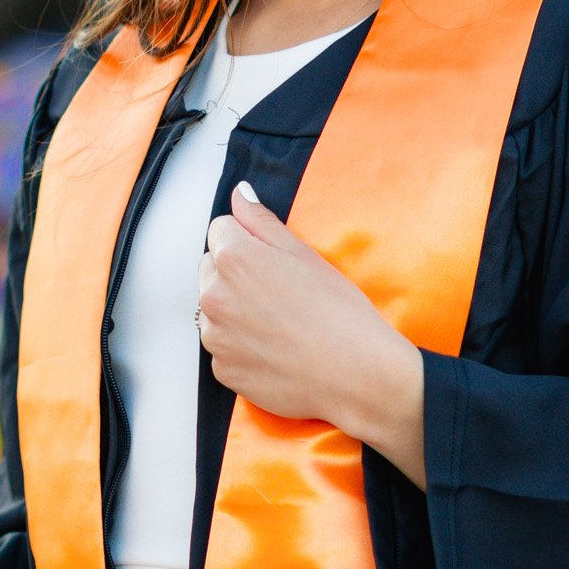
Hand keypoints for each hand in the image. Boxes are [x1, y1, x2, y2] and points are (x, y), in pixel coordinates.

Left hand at [197, 184, 425, 485]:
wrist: (357, 374)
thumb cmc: (339, 312)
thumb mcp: (305, 254)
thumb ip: (261, 221)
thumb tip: (239, 194)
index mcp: (234, 258)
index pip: (220, 230)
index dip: (250, 241)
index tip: (274, 260)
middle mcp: (213, 296)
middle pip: (211, 269)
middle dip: (235, 275)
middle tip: (280, 293)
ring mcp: (215, 337)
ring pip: (215, 311)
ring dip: (235, 312)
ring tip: (280, 324)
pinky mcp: (222, 371)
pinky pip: (223, 349)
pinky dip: (242, 348)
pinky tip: (276, 350)